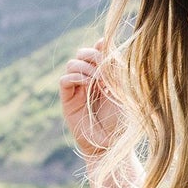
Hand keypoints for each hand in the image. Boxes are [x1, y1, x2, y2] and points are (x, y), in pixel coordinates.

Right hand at [60, 37, 122, 159]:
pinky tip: (88, 84)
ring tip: (97, 79)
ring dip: (85, 67)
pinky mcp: (68, 101)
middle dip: (92, 55)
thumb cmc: (121, 120)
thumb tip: (105, 43)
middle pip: (83, 53)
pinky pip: (64, 80)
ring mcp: (77, 90)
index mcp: (105, 75)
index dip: (100, 46)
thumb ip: (115, 68)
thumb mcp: (122, 90)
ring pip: (72, 63)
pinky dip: (75, 77)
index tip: (107, 47)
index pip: (97, 51)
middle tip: (103, 68)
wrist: (111, 144)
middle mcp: (90, 80)